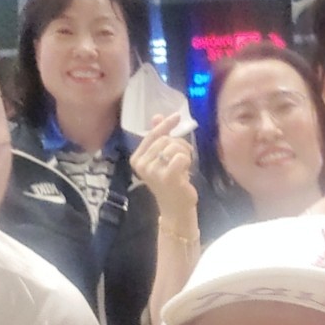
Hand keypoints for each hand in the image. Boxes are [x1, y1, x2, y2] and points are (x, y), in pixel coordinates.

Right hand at [130, 112, 197, 229]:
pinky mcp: (167, 176)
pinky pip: (180, 156)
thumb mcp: (162, 158)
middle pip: (165, 139)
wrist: (175, 208)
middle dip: (179, 145)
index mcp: (137, 159)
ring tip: (183, 166)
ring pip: (173, 146)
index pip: (152, 135)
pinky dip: (187, 160)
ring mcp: (153, 171)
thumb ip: (159, 137)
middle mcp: (141, 164)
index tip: (177, 116)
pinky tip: (185, 172)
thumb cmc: (170, 182)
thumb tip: (156, 116)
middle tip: (183, 159)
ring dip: (184, 153)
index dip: (165, 124)